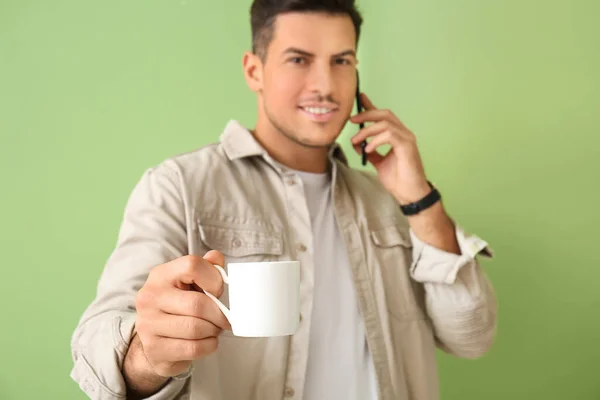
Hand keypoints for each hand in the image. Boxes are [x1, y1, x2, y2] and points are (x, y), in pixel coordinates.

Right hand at [131, 251, 230, 378]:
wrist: (155, 342)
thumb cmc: (178, 307)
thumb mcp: (191, 283)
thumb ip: (207, 267)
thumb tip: (216, 258)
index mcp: (161, 275)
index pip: (192, 265)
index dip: (213, 279)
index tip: (217, 291)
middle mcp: (150, 297)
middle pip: (197, 304)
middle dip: (218, 314)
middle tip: (224, 319)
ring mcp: (148, 324)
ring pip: (196, 328)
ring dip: (213, 331)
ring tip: (213, 329)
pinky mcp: (155, 349)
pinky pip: (193, 348)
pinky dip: (208, 346)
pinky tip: (206, 341)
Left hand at [350, 93, 430, 204]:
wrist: (409, 194)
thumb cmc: (398, 179)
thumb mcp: (378, 163)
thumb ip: (370, 151)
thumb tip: (357, 143)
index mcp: (397, 136)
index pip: (383, 116)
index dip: (371, 106)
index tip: (360, 99)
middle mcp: (404, 134)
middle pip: (385, 114)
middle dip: (367, 114)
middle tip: (352, 120)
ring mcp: (407, 139)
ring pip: (385, 123)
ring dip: (367, 130)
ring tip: (356, 141)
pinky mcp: (407, 146)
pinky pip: (389, 135)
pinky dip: (375, 140)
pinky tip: (367, 149)